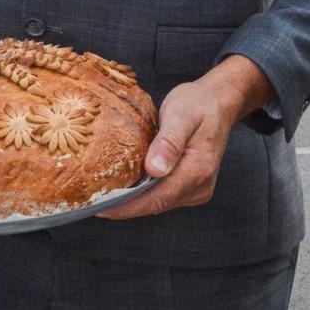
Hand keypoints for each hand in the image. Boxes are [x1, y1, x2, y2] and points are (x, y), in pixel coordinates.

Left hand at [101, 56, 270, 220]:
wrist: (218, 103)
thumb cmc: (199, 104)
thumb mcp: (182, 114)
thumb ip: (169, 141)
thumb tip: (154, 169)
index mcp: (199, 170)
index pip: (158, 198)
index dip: (128, 206)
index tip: (100, 207)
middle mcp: (199, 186)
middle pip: (156, 204)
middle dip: (124, 205)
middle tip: (91, 200)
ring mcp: (195, 189)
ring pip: (158, 202)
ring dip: (132, 200)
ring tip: (101, 193)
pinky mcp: (189, 187)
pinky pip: (162, 195)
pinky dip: (142, 192)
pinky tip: (123, 184)